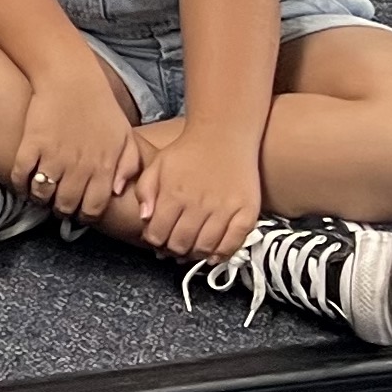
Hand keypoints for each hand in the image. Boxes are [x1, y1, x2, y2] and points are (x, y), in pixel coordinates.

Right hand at [6, 67, 142, 226]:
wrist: (71, 79)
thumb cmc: (101, 107)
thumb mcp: (126, 136)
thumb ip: (129, 166)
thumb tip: (117, 192)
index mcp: (104, 167)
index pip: (94, 207)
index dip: (86, 215)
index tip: (80, 211)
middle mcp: (79, 167)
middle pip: (66, 205)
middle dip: (62, 210)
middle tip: (59, 205)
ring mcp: (54, 156)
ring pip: (43, 194)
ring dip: (41, 199)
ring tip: (41, 194)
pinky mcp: (32, 144)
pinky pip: (22, 175)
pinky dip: (20, 184)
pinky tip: (23, 183)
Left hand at [126, 117, 263, 263]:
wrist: (223, 136)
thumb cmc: (187, 153)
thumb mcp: (157, 166)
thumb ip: (145, 191)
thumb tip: (145, 219)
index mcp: (173, 194)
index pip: (158, 234)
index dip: (154, 241)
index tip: (157, 240)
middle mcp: (199, 204)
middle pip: (181, 244)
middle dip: (173, 250)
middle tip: (173, 247)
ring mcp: (225, 209)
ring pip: (205, 247)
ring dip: (195, 254)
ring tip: (191, 249)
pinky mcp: (246, 211)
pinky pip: (234, 243)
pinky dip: (222, 253)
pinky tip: (213, 254)